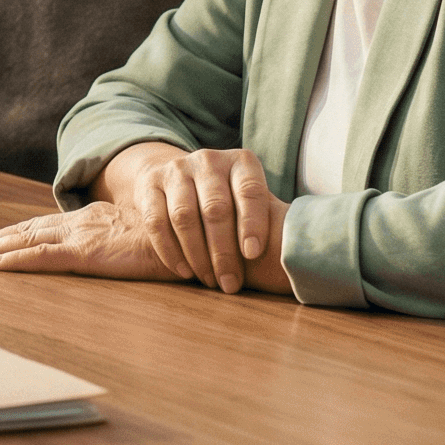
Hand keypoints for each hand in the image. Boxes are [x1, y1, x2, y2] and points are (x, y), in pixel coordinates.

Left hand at [0, 202, 185, 279]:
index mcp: (93, 219)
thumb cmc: (175, 240)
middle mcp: (81, 223)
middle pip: (28, 229)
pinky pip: (43, 257)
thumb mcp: (140, 238)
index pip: (45, 225)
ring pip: (27, 240)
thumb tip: (114, 249)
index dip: (18, 232)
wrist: (195, 236)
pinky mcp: (88, 253)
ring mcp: (82, 236)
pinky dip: (17, 259)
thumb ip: (121, 240)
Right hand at [92, 142, 289, 294]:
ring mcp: (176, 169)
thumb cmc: (230, 200)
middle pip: (215, 209)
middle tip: (230, 284)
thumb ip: (266, 220)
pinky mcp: (149, 183)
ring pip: (184, 216)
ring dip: (197, 255)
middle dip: (223, 252)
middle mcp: (208, 160)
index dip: (252, 224)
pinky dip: (170, 250)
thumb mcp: (250, 199)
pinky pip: (156, 221)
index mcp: (241, 162)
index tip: (253, 255)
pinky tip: (184, 271)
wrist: (181, 177)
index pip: (250, 191)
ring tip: (209, 281)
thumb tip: (295, 260)